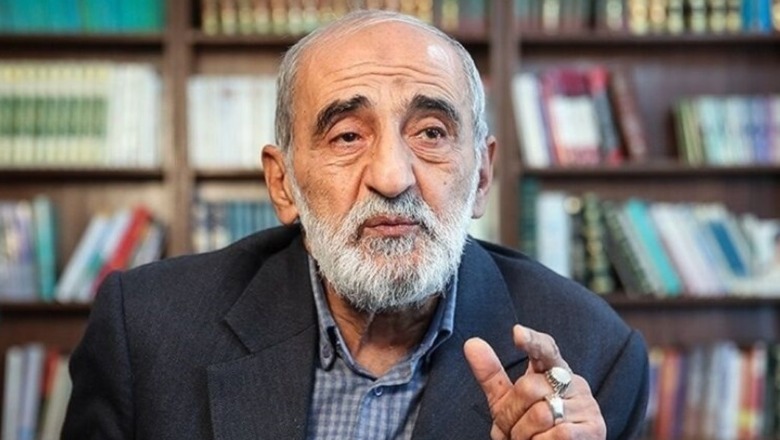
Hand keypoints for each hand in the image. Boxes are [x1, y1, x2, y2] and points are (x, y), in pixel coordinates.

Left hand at [464, 324, 605, 439]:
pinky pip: (558, 434)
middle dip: (512, 415)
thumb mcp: (507, 402)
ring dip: (524, 434)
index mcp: (553, 371)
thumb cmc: (532, 429)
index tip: (517, 333)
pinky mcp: (594, 429)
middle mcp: (573, 383)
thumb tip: (471, 343)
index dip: (533, 341)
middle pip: (528, 387)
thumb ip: (492, 375)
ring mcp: (586, 406)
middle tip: (514, 431)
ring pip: (541, 414)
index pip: (545, 349)